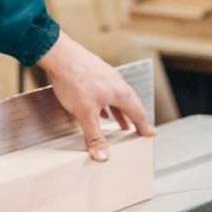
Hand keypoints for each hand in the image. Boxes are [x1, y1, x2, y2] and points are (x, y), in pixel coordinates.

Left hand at [36, 32, 155, 159]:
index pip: (138, 113)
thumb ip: (94, 136)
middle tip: (138, 129)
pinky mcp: (94, 72)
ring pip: (117, 97)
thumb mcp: (85, 114)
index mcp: (120, 93)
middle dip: (134, 119)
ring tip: (120, 123)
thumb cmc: (75, 81)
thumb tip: (103, 157)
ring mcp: (106, 76)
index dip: (144, 126)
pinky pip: (106, 91)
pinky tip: (99, 109)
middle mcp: (117, 83)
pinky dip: (107, 104)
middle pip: (130, 104)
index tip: (150, 134)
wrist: (60, 55)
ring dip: (120, 112)